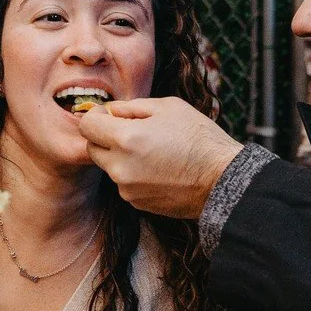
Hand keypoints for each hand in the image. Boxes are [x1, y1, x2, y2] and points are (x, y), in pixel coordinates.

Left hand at [79, 97, 243, 218]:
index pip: (87, 125)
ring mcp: (127, 188)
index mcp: (125, 138)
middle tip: (132, 131)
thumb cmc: (199, 138)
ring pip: (109, 166)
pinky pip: (125, 183)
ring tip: (153, 151)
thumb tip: (110, 111)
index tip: (111, 115)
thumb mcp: (168, 107)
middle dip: (105, 137)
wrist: (222, 180)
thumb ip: (132, 107)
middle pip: (92, 148)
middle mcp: (120, 166)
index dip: (97, 116)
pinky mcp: (136, 203)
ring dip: (121, 157)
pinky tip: (159, 168)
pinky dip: (134, 174)